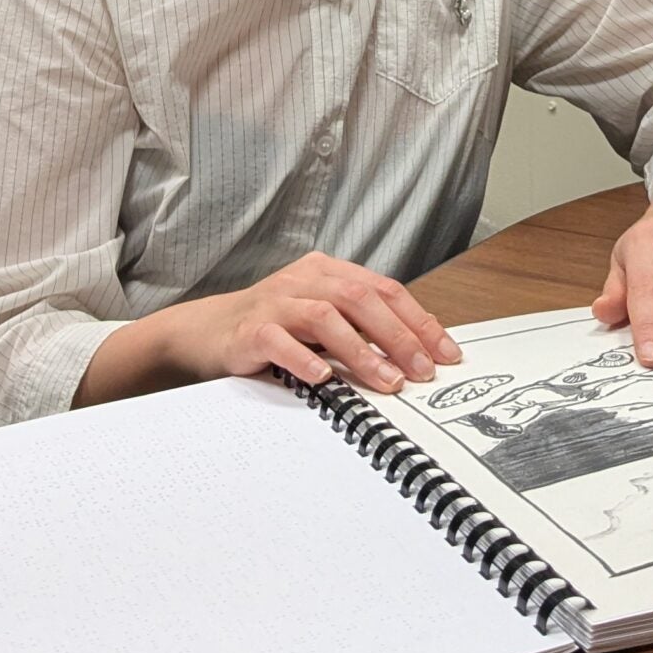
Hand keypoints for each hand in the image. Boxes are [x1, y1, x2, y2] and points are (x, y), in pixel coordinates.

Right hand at [183, 252, 461, 392]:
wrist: (207, 332)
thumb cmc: (273, 328)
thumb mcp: (321, 319)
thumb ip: (359, 327)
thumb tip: (415, 355)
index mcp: (327, 271)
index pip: (383, 289)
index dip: (418, 321)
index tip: (445, 354)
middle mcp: (303, 279)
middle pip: (360, 298)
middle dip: (398, 336)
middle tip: (422, 371)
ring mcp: (275, 302)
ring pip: (325, 317)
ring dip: (361, 352)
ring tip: (387, 381)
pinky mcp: (249, 330)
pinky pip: (279, 341)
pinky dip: (304, 358)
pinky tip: (324, 379)